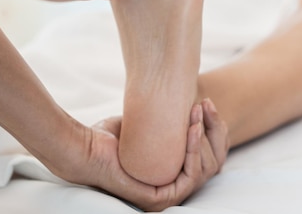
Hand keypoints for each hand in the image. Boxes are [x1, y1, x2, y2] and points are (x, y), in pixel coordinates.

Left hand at [63, 100, 228, 211]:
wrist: (86, 148)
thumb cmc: (111, 137)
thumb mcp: (149, 126)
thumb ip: (169, 120)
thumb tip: (188, 101)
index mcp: (174, 174)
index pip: (210, 156)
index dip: (215, 129)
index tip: (206, 104)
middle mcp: (173, 188)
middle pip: (214, 163)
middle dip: (214, 129)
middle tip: (203, 104)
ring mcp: (167, 197)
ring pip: (206, 169)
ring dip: (204, 136)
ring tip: (195, 113)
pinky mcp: (159, 199)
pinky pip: (190, 177)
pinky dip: (194, 151)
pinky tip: (192, 130)